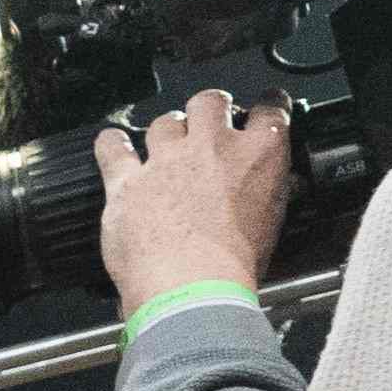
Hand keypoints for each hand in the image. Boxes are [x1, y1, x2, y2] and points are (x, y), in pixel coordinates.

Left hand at [96, 91, 295, 308]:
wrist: (192, 288)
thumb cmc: (234, 265)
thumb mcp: (273, 223)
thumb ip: (274, 192)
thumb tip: (280, 186)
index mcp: (260, 154)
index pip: (270, 110)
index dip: (267, 106)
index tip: (262, 110)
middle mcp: (213, 146)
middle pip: (208, 102)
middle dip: (208, 109)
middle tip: (206, 125)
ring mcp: (167, 160)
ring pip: (164, 122)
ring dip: (166, 130)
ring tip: (165, 145)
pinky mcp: (128, 180)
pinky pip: (113, 147)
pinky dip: (111, 144)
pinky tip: (113, 144)